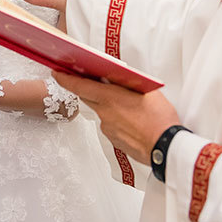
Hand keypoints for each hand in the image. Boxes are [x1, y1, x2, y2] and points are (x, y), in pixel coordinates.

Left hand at [53, 71, 180, 164]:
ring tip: (129, 106)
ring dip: (109, 106)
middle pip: (89, 98)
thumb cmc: (160, 119)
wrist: (165, 148)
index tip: (56, 73)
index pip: (80, 86)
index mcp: (110, 98)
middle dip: (87, 89)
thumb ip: (129, 83)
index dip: (66, 79)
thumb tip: (119, 79)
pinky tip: (132, 120)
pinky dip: (117, 120)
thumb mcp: (148, 91)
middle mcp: (105, 113)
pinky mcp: (114, 140)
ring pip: (102, 112)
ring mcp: (108, 128)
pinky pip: (111, 125)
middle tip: (90, 81)